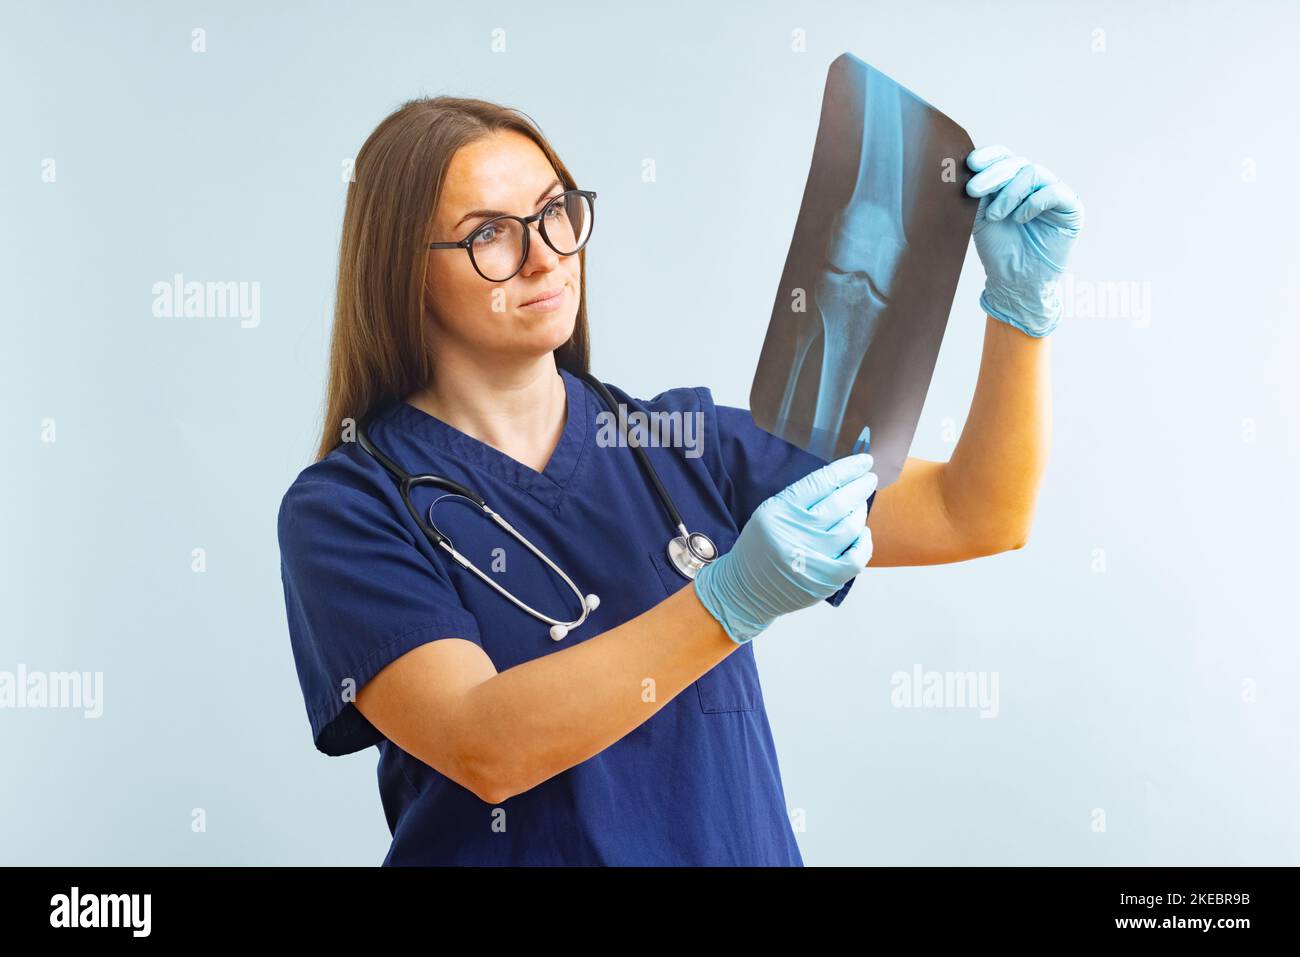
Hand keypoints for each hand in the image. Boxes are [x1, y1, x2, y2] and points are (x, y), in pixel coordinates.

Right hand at [693, 454, 876, 644]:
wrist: (745, 590)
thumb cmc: (760, 547)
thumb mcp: (769, 513)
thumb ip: (801, 499)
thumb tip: (842, 481)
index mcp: (779, 512)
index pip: (821, 482)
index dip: (847, 469)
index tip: (864, 461)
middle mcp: (796, 534)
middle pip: (840, 503)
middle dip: (860, 486)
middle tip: (870, 478)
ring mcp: (812, 560)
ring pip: (851, 527)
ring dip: (860, 511)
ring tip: (859, 505)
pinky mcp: (824, 581)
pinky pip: (858, 558)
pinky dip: (865, 542)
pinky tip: (862, 533)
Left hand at [966, 145, 1084, 337]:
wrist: (1014, 281)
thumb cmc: (998, 249)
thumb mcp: (979, 217)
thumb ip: (976, 194)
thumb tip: (963, 170)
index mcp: (1012, 181)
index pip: (1003, 157)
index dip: (989, 156)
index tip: (970, 163)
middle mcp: (1034, 183)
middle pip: (1016, 163)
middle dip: (992, 175)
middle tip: (972, 190)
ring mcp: (1053, 193)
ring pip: (1034, 173)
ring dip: (1010, 193)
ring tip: (995, 216)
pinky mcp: (1070, 208)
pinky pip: (1055, 192)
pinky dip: (1034, 203)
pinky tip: (1019, 219)